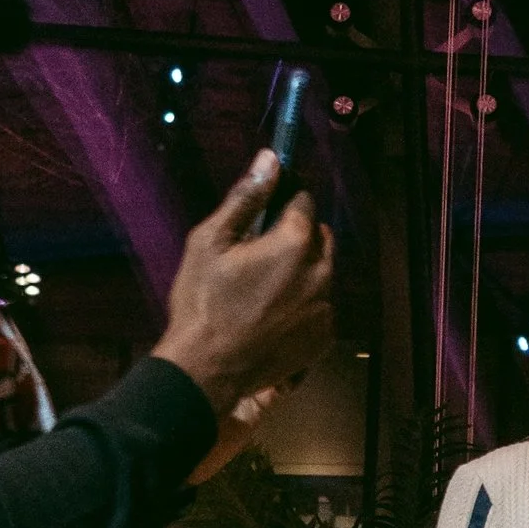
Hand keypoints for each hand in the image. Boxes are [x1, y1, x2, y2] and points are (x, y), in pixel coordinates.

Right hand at [154, 152, 334, 416]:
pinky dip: (304, 304)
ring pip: (322, 273)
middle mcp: (321, 273)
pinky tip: (272, 315)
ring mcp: (326, 308)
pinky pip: (321, 307)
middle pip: (319, 237)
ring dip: (302, 271)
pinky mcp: (324, 337)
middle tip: (260, 254)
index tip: (264, 216)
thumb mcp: (210, 241)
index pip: (303, 202)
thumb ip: (245, 197)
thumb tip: (270, 158)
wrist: (207, 369)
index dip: (283, 203)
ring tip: (263, 289)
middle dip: (297, 237)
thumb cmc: (202, 302)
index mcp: (295, 243)